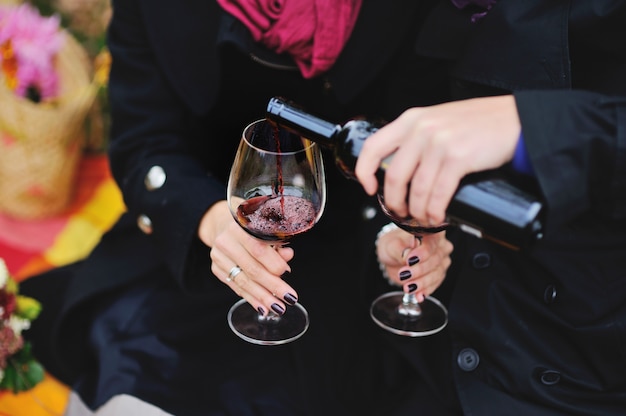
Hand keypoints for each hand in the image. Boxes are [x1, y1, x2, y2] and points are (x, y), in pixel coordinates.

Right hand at [199, 200, 296, 315]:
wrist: (225, 226)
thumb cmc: (252, 229)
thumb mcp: (266, 231)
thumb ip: (278, 244)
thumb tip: (288, 256)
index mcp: (240, 225)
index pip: (258, 248)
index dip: (274, 263)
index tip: (287, 272)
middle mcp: (226, 240)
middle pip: (252, 268)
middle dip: (273, 286)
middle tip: (289, 298)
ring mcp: (218, 255)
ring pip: (243, 281)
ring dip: (263, 297)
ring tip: (278, 307)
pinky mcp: (216, 268)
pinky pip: (236, 286)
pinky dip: (251, 298)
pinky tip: (263, 307)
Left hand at [355, 95, 520, 225]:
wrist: (515, 119)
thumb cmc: (477, 124)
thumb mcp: (438, 121)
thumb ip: (417, 137)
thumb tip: (398, 169)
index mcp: (411, 120)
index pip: (373, 147)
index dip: (364, 172)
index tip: (370, 190)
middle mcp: (421, 129)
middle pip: (394, 176)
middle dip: (395, 202)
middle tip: (401, 213)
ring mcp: (439, 143)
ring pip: (416, 190)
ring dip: (417, 211)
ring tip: (424, 218)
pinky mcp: (458, 158)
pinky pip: (437, 194)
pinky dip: (434, 211)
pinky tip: (437, 216)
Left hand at [376, 226, 452, 300]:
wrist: (392, 257)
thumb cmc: (393, 245)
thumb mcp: (391, 245)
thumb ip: (400, 249)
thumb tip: (408, 254)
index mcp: (430, 230)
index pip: (432, 240)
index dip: (423, 251)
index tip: (410, 260)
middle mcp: (440, 244)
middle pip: (435, 258)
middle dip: (419, 269)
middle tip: (404, 274)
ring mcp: (441, 259)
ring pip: (437, 272)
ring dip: (422, 282)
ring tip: (408, 287)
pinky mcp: (439, 273)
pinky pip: (436, 283)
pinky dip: (426, 290)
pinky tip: (418, 295)